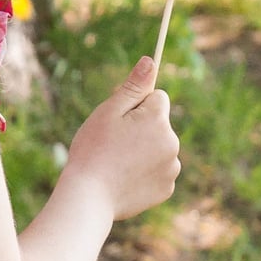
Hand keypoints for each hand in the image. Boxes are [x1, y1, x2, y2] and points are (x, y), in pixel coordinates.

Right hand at [64, 56, 181, 221]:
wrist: (88, 198)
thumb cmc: (92, 151)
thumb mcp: (108, 112)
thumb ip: (133, 87)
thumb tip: (152, 61)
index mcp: (158, 119)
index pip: (158, 98)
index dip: (136, 107)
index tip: (119, 121)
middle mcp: (172, 142)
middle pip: (159, 125)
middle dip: (141, 130)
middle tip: (113, 146)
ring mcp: (172, 168)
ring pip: (159, 149)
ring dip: (144, 153)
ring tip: (117, 165)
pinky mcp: (166, 189)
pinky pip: (158, 173)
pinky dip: (144, 175)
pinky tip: (124, 181)